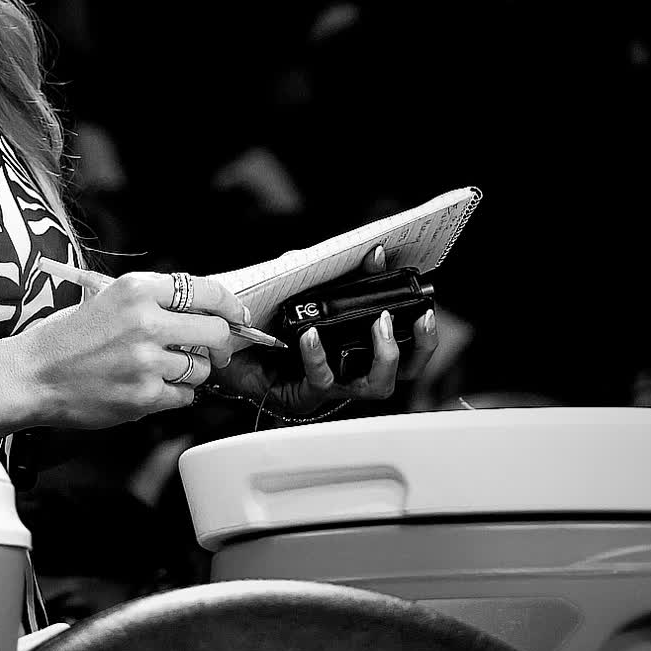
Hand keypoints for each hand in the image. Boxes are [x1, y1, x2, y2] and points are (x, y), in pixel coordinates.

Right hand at [29, 263, 250, 428]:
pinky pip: (184, 396)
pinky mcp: (143, 394)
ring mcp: (146, 360)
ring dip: (192, 372)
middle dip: (219, 344)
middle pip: (216, 332)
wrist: (32, 374)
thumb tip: (202, 310)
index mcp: (136, 289)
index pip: (206, 290)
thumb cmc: (65, 338)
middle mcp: (145, 321)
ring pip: (202, 368)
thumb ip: (152, 301)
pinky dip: (174, 395)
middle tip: (211, 351)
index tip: (237, 316)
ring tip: (163, 370)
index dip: (230, 306)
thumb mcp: (106, 299)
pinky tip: (150, 387)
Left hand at [221, 246, 441, 420]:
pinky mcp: (303, 397)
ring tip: (378, 324)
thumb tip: (359, 253)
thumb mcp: (302, 290)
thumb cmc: (264, 322)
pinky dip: (319, 356)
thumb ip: (329, 274)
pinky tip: (311, 334)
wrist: (224, 349)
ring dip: (384, 355)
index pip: (405, 345)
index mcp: (356, 349)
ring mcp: (331, 388)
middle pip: (405, 373)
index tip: (426, 306)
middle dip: (421, 348)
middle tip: (416, 319)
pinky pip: (320, 380)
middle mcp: (350, 372)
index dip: (423, 332)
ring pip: (375, 385)